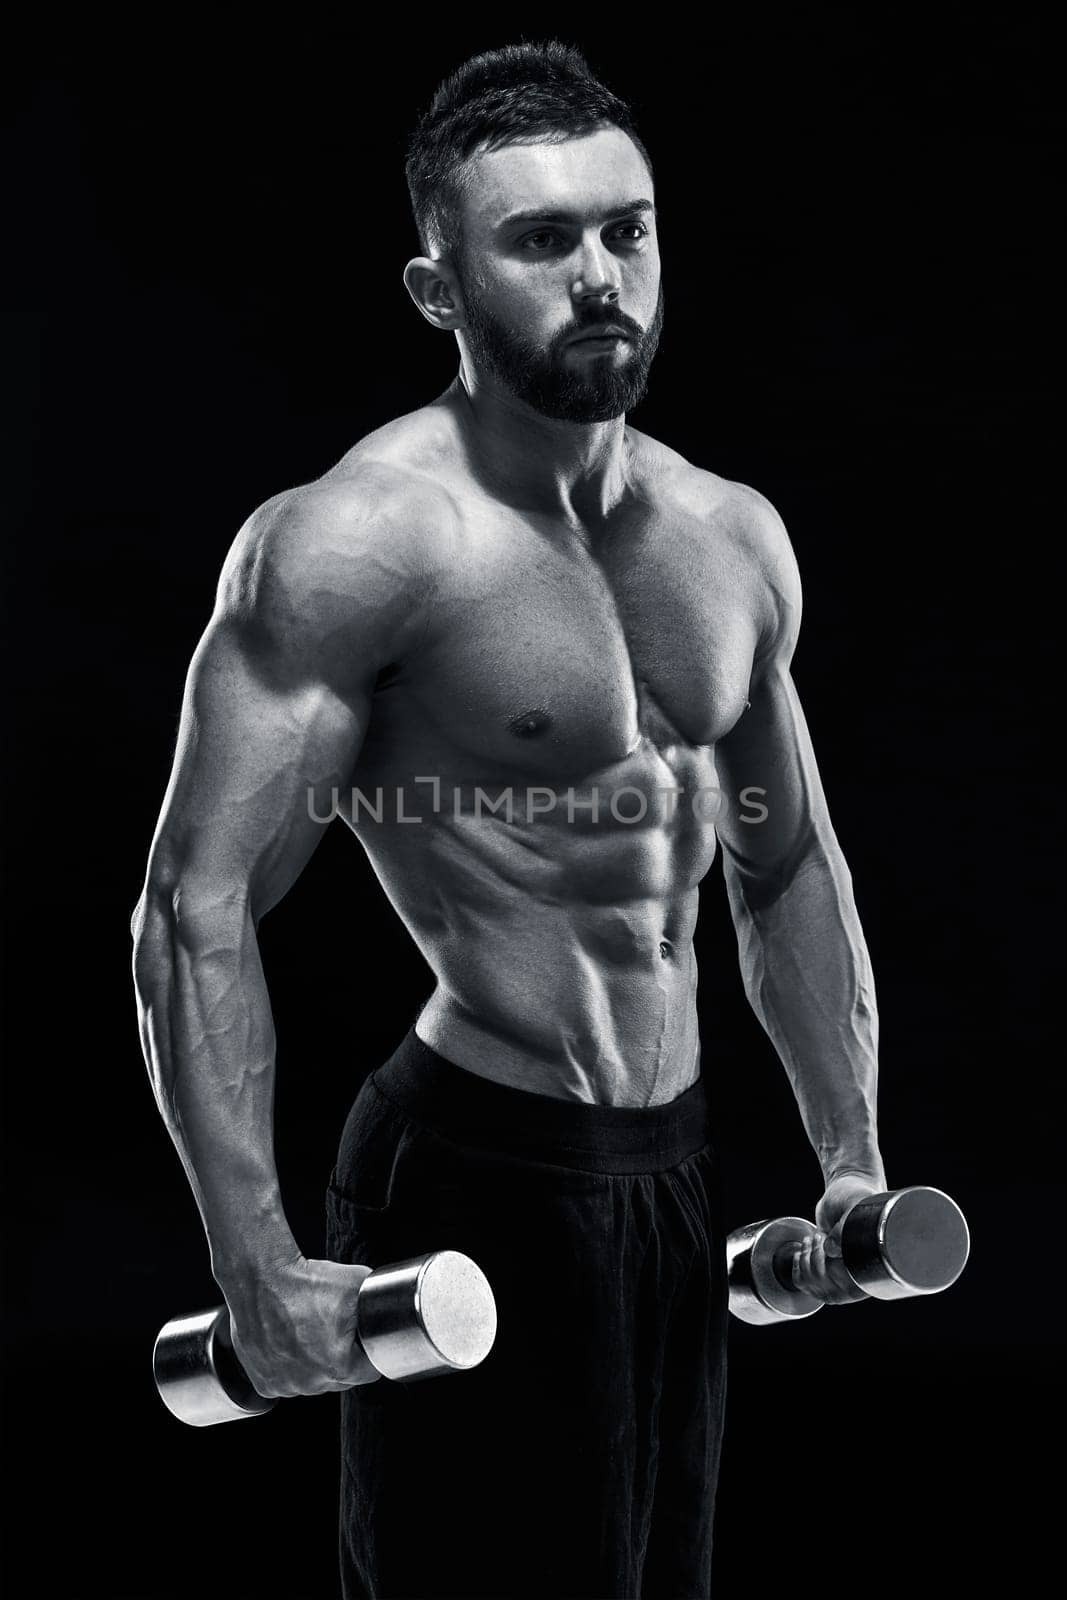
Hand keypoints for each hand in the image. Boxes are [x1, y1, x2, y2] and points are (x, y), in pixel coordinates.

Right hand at [225, 1255, 380, 1398]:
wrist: (261, 1277)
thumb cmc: (305, 1281)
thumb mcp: (358, 1283)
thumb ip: (380, 1302)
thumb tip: (395, 1305)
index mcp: (340, 1366)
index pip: (370, 1369)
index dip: (369, 1351)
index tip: (360, 1337)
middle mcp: (312, 1383)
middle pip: (342, 1378)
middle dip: (342, 1358)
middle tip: (332, 1329)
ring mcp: (286, 1386)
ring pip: (314, 1381)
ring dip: (314, 1364)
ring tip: (307, 1332)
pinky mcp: (264, 1383)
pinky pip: (287, 1382)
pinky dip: (289, 1367)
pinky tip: (289, 1343)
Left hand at [789, 1171, 886, 1306]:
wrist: (846, 1191)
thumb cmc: (857, 1196)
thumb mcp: (855, 1204)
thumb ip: (846, 1224)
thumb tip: (831, 1250)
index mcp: (876, 1267)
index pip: (851, 1290)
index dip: (834, 1272)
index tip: (828, 1247)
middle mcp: (860, 1277)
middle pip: (831, 1293)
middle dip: (817, 1263)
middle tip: (819, 1238)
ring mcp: (841, 1276)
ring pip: (817, 1290)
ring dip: (806, 1263)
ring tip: (812, 1240)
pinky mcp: (824, 1270)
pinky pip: (805, 1284)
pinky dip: (798, 1267)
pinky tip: (803, 1250)